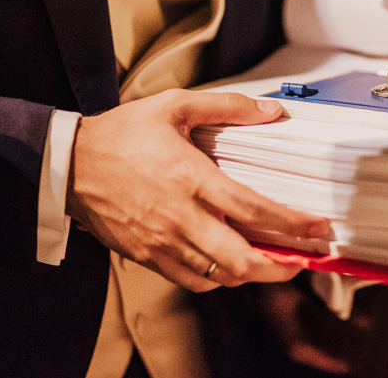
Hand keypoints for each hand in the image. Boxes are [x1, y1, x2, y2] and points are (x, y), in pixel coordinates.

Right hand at [66, 89, 329, 291]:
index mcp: (191, 178)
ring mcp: (162, 242)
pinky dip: (218, 281)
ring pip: (218, 277)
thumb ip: (226, 106)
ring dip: (252, 275)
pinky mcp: (147, 256)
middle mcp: (180, 217)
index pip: (253, 209)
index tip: (318, 228)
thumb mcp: (174, 106)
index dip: (292, 223)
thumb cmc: (121, 134)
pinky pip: (191, 281)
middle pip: (240, 260)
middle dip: (279, 267)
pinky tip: (230, 266)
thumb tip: (270, 110)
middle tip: (302, 259)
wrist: (68, 164)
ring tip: (274, 264)